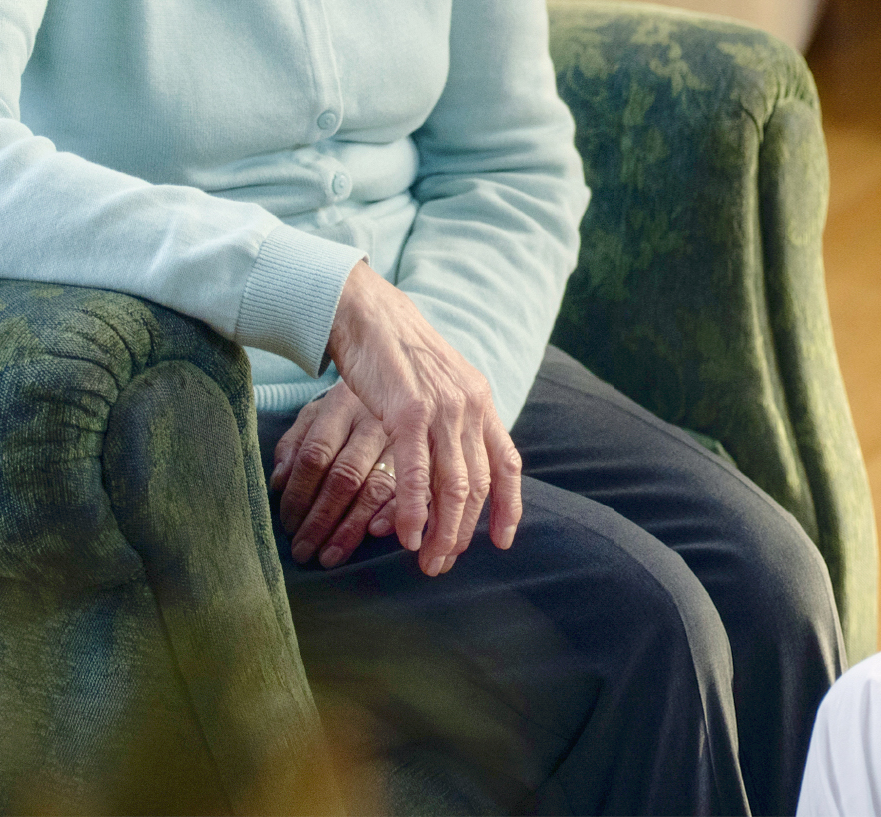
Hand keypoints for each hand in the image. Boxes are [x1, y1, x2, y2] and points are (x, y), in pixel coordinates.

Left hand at [270, 382, 402, 567]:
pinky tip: (376, 532)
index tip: (287, 524)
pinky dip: (394, 512)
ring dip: (352, 528)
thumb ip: (295, 443)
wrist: (401, 368)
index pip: (315, 454)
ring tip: (330, 556)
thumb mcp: (316, 411)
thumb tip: (279, 483)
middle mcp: (373, 421)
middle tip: (304, 551)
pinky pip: (412, 488)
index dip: (298, 494)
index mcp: (342, 406)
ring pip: (376, 487)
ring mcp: (402, 437)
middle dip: (321, 520)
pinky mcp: (424, 452)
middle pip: (345, 476)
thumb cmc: (349, 404)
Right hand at [322, 261, 523, 574]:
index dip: (508, 507)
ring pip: (452, 487)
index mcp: (481, 401)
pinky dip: (413, 511)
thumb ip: (457, 422)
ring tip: (428, 562)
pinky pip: (416, 475)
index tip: (501, 542)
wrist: (372, 316)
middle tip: (445, 564)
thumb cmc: (400, 356)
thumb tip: (458, 466)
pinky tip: (406, 536)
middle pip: (478, 486)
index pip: (507, 463)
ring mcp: (442, 410)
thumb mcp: (443, 386)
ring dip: (442, 533)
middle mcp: (470, 407)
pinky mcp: (408, 413)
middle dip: (464, 532)